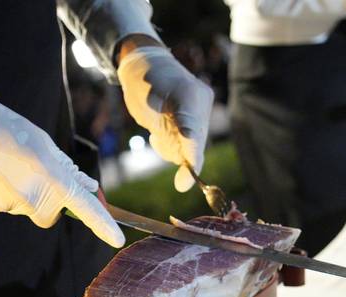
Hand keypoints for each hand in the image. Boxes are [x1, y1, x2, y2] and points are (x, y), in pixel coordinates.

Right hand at [0, 86, 123, 247]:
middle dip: (49, 202)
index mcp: (51, 176)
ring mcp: (9, 204)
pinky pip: (5, 205)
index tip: (117, 240)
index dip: (103, 225)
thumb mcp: (44, 143)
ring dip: (23, 193)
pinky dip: (3, 192)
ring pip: (26, 209)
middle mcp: (32, 196)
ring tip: (7, 166)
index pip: (84, 207)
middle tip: (35, 174)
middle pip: (50, 215)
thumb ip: (67, 169)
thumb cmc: (7, 127)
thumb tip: (89, 187)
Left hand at [117, 40, 213, 192]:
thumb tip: (181, 170)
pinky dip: (173, 143)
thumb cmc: (143, 82)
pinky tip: (162, 129)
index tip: (183, 184)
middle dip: (176, 150)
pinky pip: (187, 142)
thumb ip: (165, 136)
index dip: (189, 161)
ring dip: (173, 146)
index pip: (192, 135)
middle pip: (195, 144)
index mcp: (189, 96)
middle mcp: (201, 103)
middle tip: (156, 135)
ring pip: (190, 147)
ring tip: (158, 128)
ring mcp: (202, 110)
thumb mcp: (146, 106)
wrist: (148, 64)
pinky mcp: (198, 117)